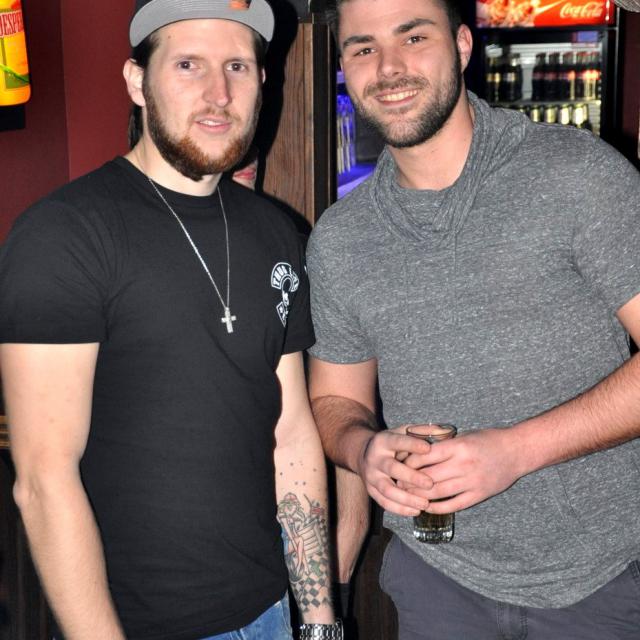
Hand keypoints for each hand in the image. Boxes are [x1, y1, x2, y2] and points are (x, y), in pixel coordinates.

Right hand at [355, 425, 435, 515]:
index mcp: (383, 441)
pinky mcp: (371, 490)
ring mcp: (371, 476)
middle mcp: (375, 458)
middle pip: (392, 468)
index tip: (428, 448)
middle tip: (430, 483)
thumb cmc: (390, 443)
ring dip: (406, 498)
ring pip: (387, 490)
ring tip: (425, 504)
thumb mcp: (401, 431)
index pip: (397, 441)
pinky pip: (384, 502)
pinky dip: (400, 509)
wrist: (363, 453)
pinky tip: (416, 510)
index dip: (412, 445)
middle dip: (411, 477)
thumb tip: (444, 429)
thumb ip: (420, 431)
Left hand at [401, 427, 522, 512]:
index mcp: (457, 447)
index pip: (424, 456)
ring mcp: (471, 482)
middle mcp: (463, 465)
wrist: (517, 451)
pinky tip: (427, 506)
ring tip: (408, 495)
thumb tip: (418, 453)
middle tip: (397, 482)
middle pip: (428, 477)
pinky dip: (437, 507)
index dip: (409, 462)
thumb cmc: (489, 439)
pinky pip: (453, 505)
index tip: (399, 464)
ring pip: (438, 493)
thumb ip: (444, 445)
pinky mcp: (479, 495)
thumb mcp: (464, 436)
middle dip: (409, 481)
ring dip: (420, 496)